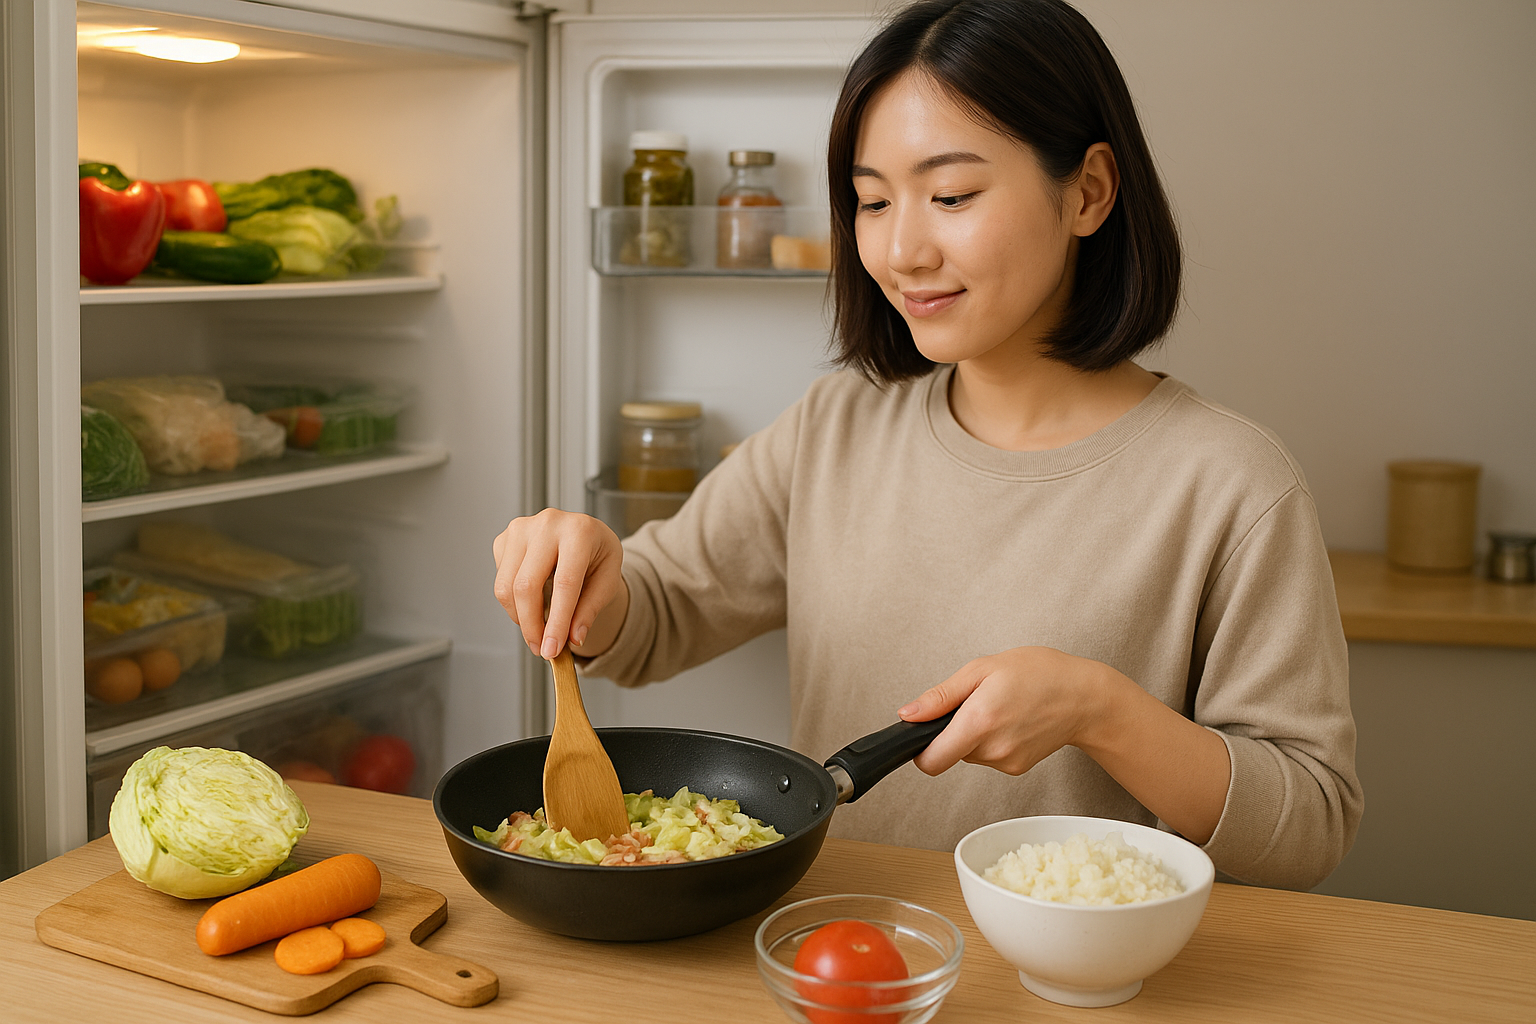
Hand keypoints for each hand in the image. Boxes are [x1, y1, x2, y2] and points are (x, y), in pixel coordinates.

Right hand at [492, 509, 626, 659]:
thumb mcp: (608, 581)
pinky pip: (500, 581)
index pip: (565, 583)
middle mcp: (548, 524)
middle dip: (531, 626)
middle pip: (527, 585)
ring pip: (506, 587)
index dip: (556, 621)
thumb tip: (573, 637)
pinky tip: (532, 602)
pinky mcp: (504, 539)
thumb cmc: (597, 556)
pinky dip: (513, 602)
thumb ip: (590, 610)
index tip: (552, 649)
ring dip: (520, 618)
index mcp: (580, 530)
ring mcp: (521, 528)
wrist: (585, 536)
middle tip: (542, 649)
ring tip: (538, 629)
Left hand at [897, 647, 1107, 776]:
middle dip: (953, 731)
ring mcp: (1006, 762)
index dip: (920, 750)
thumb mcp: (983, 669)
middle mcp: (992, 748)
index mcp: (979, 721)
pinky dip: (992, 740)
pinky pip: (988, 756)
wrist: (1085, 697)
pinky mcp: (1017, 768)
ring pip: (969, 754)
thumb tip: (908, 714)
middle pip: (949, 754)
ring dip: (974, 734)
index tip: (925, 733)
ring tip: (1000, 707)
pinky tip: (1012, 720)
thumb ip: (941, 696)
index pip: (931, 761)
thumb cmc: (1040, 674)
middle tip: (977, 703)